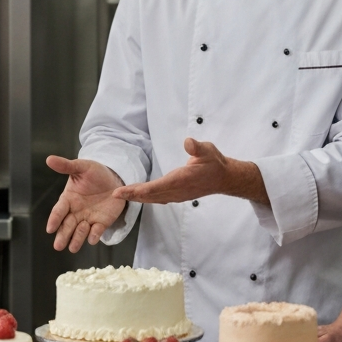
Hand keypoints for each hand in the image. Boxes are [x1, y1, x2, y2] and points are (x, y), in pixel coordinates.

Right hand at [46, 156, 125, 251]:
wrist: (114, 178)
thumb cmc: (94, 173)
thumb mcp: (81, 167)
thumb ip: (66, 165)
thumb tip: (49, 159)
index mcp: (68, 199)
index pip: (59, 211)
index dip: (54, 219)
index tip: (50, 228)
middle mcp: (76, 212)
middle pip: (67, 226)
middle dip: (63, 236)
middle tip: (58, 246)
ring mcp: (88, 218)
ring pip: (80, 231)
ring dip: (76, 239)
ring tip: (72, 247)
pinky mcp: (101, 222)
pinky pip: (97, 231)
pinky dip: (94, 236)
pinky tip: (92, 239)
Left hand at [113, 139, 267, 205]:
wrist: (225, 178)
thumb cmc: (214, 163)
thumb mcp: (207, 150)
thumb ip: (197, 147)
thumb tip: (188, 142)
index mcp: (180, 180)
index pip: (154, 188)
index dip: (136, 190)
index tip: (122, 191)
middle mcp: (177, 191)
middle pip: (150, 195)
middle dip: (132, 195)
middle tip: (116, 194)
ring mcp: (178, 195)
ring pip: (154, 198)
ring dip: (138, 197)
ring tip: (124, 195)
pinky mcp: (179, 195)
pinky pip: (159, 198)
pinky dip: (147, 197)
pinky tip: (140, 196)